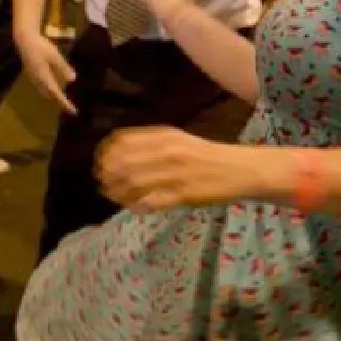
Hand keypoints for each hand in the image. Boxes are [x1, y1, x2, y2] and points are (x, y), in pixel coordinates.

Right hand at [16, 31, 76, 111]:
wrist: (25, 40)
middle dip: (59, 102)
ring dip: (53, 97)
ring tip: (63, 100)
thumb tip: (73, 80)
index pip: (56, 94)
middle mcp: (38, 81)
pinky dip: (49, 91)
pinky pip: (41, 87)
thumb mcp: (55, 56)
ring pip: (44, 92)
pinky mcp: (32, 74)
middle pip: (49, 96)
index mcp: (44, 78)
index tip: (73, 111)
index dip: (65, 103)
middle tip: (69, 107)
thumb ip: (64, 68)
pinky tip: (54, 87)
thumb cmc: (41, 47)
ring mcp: (33, 78)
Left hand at [95, 126, 276, 211]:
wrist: (240, 169)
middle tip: (102, 181)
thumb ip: (152, 143)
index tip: (100, 161)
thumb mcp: (179, 139)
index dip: (106, 152)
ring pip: (133, 183)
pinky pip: (151, 201)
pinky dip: (137, 204)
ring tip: (111, 194)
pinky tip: (134, 205)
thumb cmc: (207, 155)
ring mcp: (175, 173)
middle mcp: (168, 151)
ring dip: (117, 190)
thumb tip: (118, 150)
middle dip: (107, 173)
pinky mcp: (183, 195)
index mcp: (166, 135)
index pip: (123, 140)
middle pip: (123, 162)